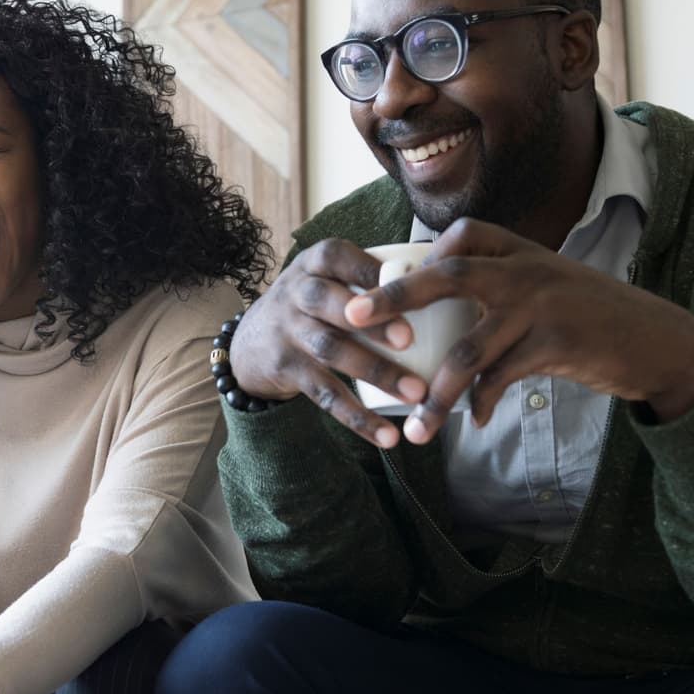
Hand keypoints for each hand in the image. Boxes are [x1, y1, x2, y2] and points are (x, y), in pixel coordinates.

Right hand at [228, 239, 431, 447]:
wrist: (250, 343)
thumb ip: (369, 278)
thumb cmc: (312, 305)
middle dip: (371, 322)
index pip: (339, 258)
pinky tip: (386, 436)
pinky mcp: (287, 370)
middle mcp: (296, 293)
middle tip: (409, 340)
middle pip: (330, 304)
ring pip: (332, 351)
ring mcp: (288, 332)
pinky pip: (325, 395)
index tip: (409, 284)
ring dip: (376, 372)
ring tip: (415, 392)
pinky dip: (358, 418)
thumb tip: (443, 288)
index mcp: (314, 263)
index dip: (369, 272)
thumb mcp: (328, 277)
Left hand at [341, 217, 693, 443]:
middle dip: (394, 298)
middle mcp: (527, 270)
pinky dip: (482, 404)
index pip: (459, 236)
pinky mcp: (554, 346)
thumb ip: (503, 287)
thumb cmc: (594, 315)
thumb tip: (443, 309)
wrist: (656, 340)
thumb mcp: (549, 284)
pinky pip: (500, 379)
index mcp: (521, 250)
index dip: (419, 259)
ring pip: (468, 350)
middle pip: (448, 276)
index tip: (387, 285)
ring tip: (416, 429)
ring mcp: (540, 307)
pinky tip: (475, 421)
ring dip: (436, 395)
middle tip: (351, 318)